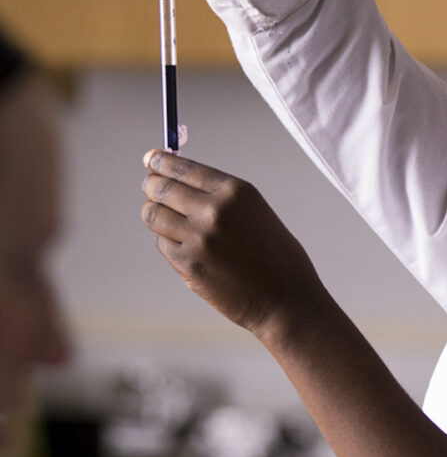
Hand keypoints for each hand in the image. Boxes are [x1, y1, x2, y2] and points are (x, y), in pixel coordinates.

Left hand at [141, 149, 323, 340]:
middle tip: (150, 185)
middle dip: (152, 185)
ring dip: (153, 212)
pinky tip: (181, 243)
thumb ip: (219, 197)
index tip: (151, 158)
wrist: (287, 298)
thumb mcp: (254, 211)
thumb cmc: (275, 254)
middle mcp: (215, 209)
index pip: (184, 167)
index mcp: (236, 191)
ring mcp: (199, 238)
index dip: (161, 161)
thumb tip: (176, 181)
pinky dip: (166, 240)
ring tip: (162, 215)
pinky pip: (163, 243)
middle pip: (162, 188)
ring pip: (154, 215)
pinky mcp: (188, 265)